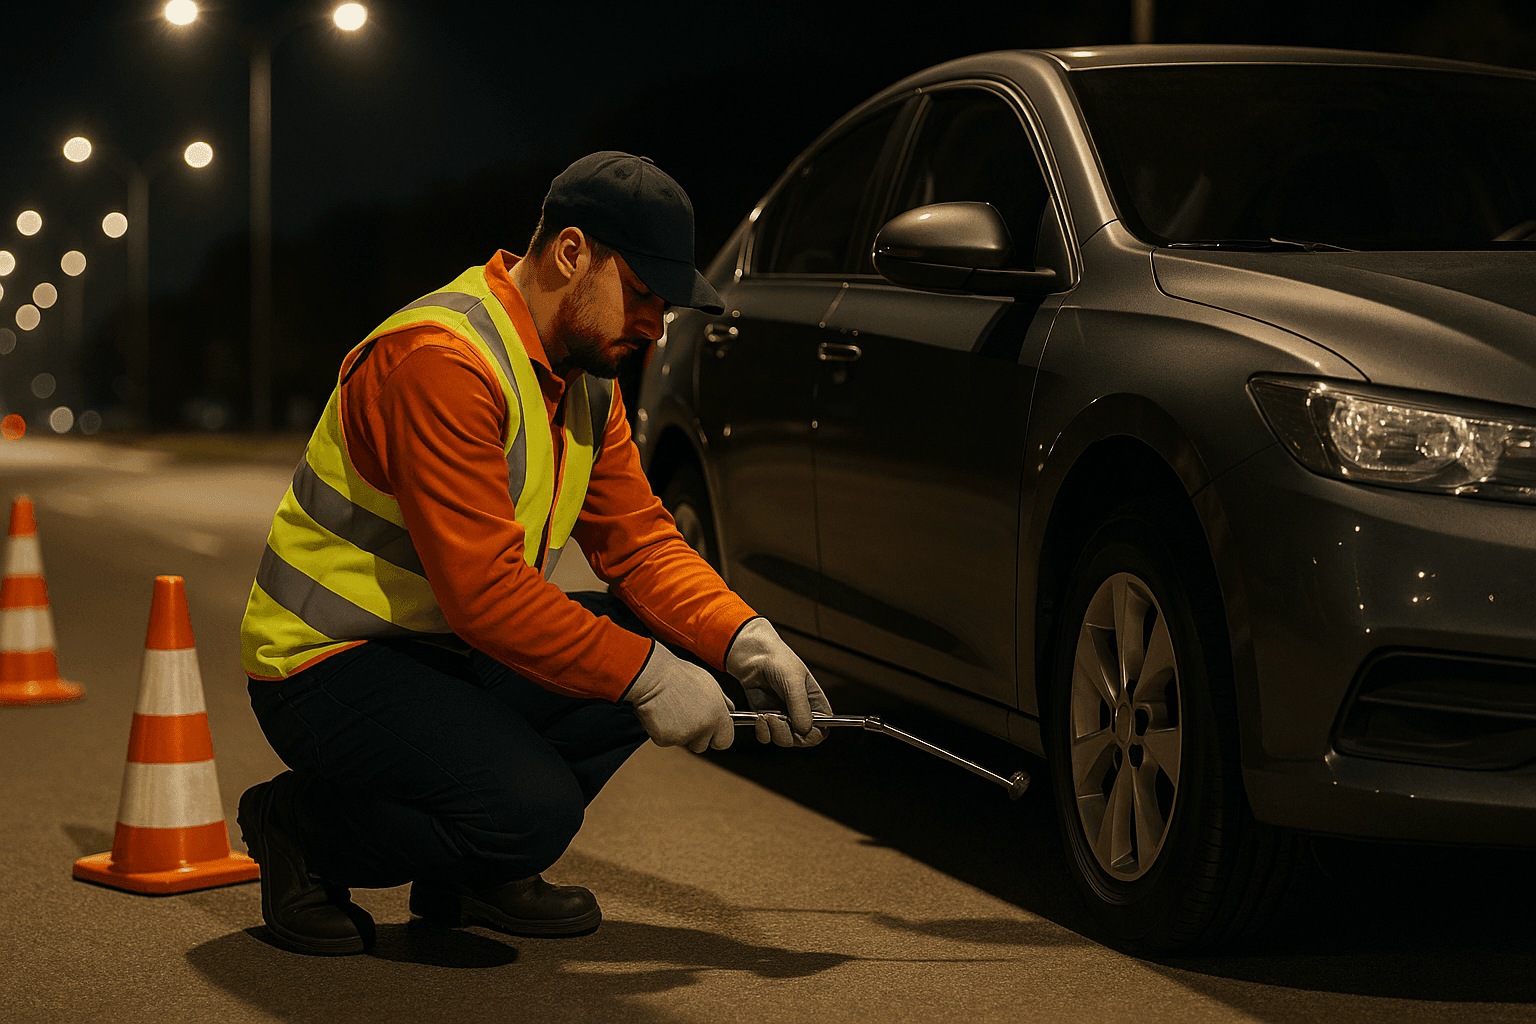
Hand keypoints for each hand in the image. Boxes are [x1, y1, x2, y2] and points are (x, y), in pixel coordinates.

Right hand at [623, 641, 735, 752]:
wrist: (652, 675)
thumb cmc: (679, 676)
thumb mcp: (709, 683)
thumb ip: (721, 702)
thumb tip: (729, 712)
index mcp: (717, 714)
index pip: (725, 741)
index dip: (717, 738)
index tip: (711, 733)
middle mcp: (703, 727)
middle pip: (702, 746)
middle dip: (695, 738)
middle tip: (685, 718)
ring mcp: (684, 735)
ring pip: (682, 742)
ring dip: (678, 732)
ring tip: (671, 710)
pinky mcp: (665, 739)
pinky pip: (665, 740)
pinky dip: (662, 731)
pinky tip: (660, 713)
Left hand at [725, 617, 832, 746]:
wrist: (753, 657)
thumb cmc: (778, 661)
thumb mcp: (793, 680)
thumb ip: (799, 705)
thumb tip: (804, 729)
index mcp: (815, 704)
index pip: (821, 730)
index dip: (812, 735)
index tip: (800, 729)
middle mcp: (801, 714)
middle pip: (802, 740)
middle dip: (788, 734)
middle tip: (777, 719)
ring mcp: (783, 718)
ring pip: (784, 741)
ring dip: (774, 732)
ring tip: (767, 715)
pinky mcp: (767, 720)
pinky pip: (767, 737)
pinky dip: (762, 732)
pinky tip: (759, 718)